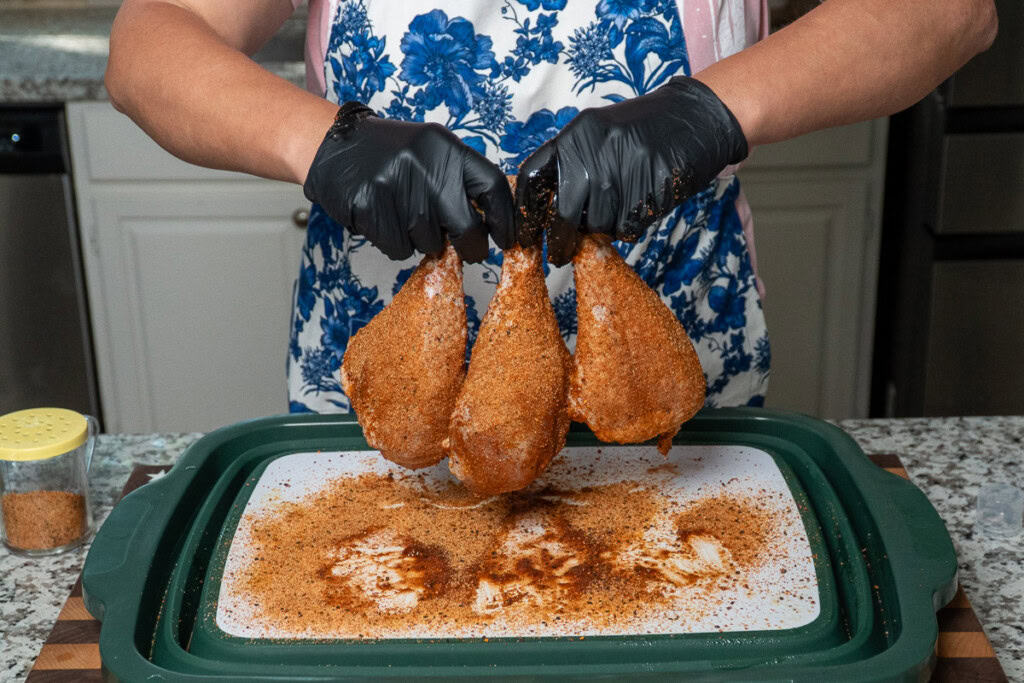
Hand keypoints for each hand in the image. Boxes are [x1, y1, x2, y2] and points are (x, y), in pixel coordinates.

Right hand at [303, 103, 513, 261]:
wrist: (335, 144)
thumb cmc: (389, 154)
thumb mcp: (430, 151)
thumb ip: (459, 180)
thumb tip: (491, 224)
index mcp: (446, 148)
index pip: (491, 186)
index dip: (505, 219)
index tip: (508, 239)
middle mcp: (425, 165)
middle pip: (467, 227)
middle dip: (471, 247)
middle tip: (467, 250)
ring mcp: (397, 186)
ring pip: (430, 243)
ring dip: (422, 240)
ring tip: (404, 214)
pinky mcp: (371, 206)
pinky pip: (399, 248)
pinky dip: (395, 243)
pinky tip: (384, 219)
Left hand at [515, 76, 747, 265]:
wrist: (695, 117)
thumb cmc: (644, 130)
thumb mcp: (600, 133)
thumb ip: (573, 164)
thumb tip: (548, 213)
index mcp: (575, 136)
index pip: (533, 179)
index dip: (526, 213)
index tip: (524, 236)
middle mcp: (592, 155)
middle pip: (563, 214)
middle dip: (559, 242)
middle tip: (558, 256)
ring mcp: (619, 174)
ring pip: (596, 226)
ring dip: (602, 230)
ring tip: (617, 210)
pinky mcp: (645, 193)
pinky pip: (625, 229)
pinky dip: (628, 228)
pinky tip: (637, 207)